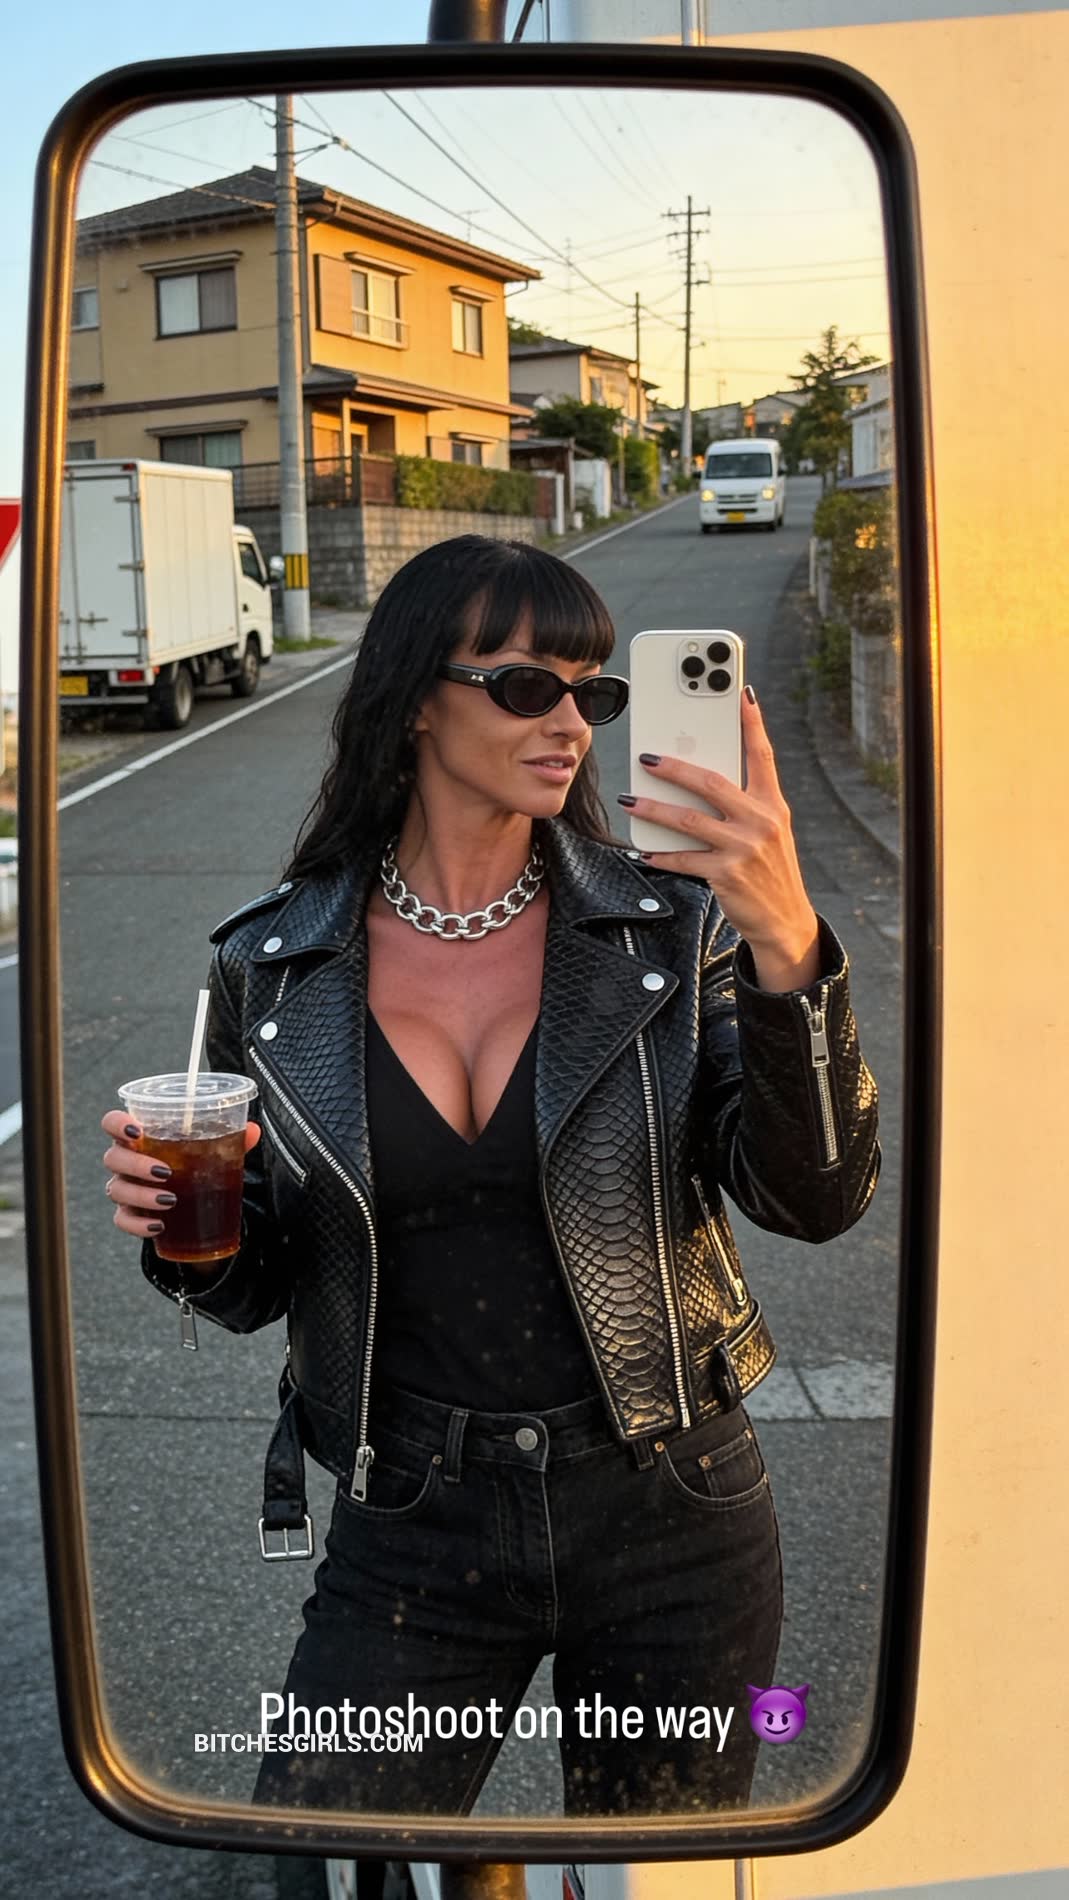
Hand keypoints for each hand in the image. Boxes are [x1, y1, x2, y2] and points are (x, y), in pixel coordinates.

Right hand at [100, 1111, 260, 1244]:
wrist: (189, 1200)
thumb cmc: (192, 1164)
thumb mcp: (211, 1150)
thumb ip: (230, 1138)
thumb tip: (254, 1130)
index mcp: (139, 1137)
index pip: (112, 1123)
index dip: (117, 1123)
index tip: (136, 1130)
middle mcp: (125, 1161)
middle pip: (113, 1158)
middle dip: (135, 1164)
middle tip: (165, 1171)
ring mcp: (123, 1188)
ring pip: (116, 1190)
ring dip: (142, 1195)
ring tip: (170, 1199)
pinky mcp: (129, 1215)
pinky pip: (123, 1221)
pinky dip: (139, 1225)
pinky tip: (159, 1226)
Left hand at [622, 689, 819, 977]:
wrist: (784, 920)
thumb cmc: (770, 869)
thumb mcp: (770, 831)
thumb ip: (745, 804)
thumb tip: (704, 777)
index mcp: (773, 804)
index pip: (762, 755)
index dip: (752, 723)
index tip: (741, 692)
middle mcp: (761, 821)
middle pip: (712, 783)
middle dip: (675, 768)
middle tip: (647, 757)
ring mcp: (744, 848)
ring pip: (689, 820)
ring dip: (654, 809)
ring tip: (630, 799)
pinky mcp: (727, 874)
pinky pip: (685, 859)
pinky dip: (661, 854)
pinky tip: (644, 851)